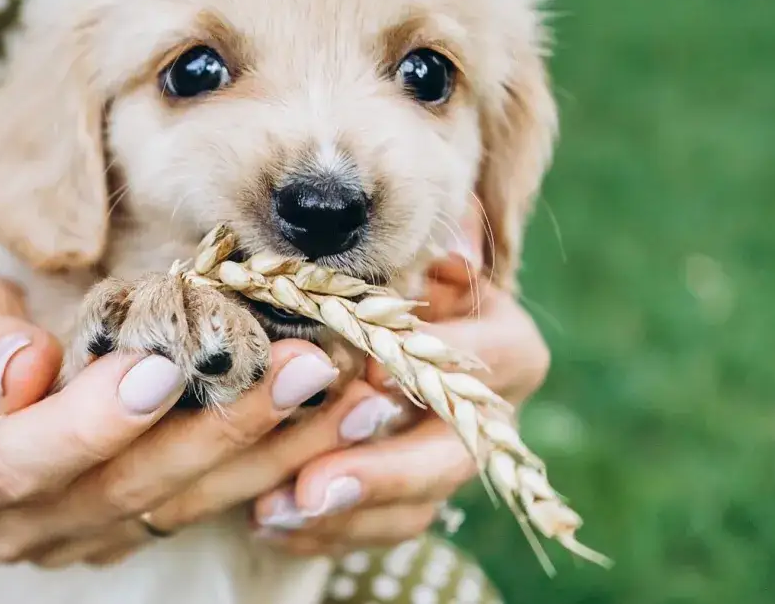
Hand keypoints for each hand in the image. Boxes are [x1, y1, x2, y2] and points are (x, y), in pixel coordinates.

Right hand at [0, 268, 365, 568]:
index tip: (164, 368)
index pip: (24, 463)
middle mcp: (25, 525)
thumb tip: (23, 367)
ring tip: (346, 392)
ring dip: (273, 450)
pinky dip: (274, 461)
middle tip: (303, 367)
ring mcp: (85, 534)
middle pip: (128, 490)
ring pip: (185, 503)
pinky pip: (209, 501)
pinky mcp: (135, 524)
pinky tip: (333, 417)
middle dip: (223, 429)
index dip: (94, 423)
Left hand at [249, 212, 550, 554]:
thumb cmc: (396, 267)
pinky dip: (326, 533)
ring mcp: (451, 460)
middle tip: (313, 485)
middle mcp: (488, 412)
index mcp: (504, 341)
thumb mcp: (416, 247)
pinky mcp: (413, 499)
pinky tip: (270, 524)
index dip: (441, 363)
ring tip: (273, 510)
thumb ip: (436, 241)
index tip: (376, 369)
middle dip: (385, 472)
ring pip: (418, 506)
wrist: (378, 314)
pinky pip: (379, 529)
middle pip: (455, 453)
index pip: (493, 356)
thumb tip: (456, 249)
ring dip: (345, 515)